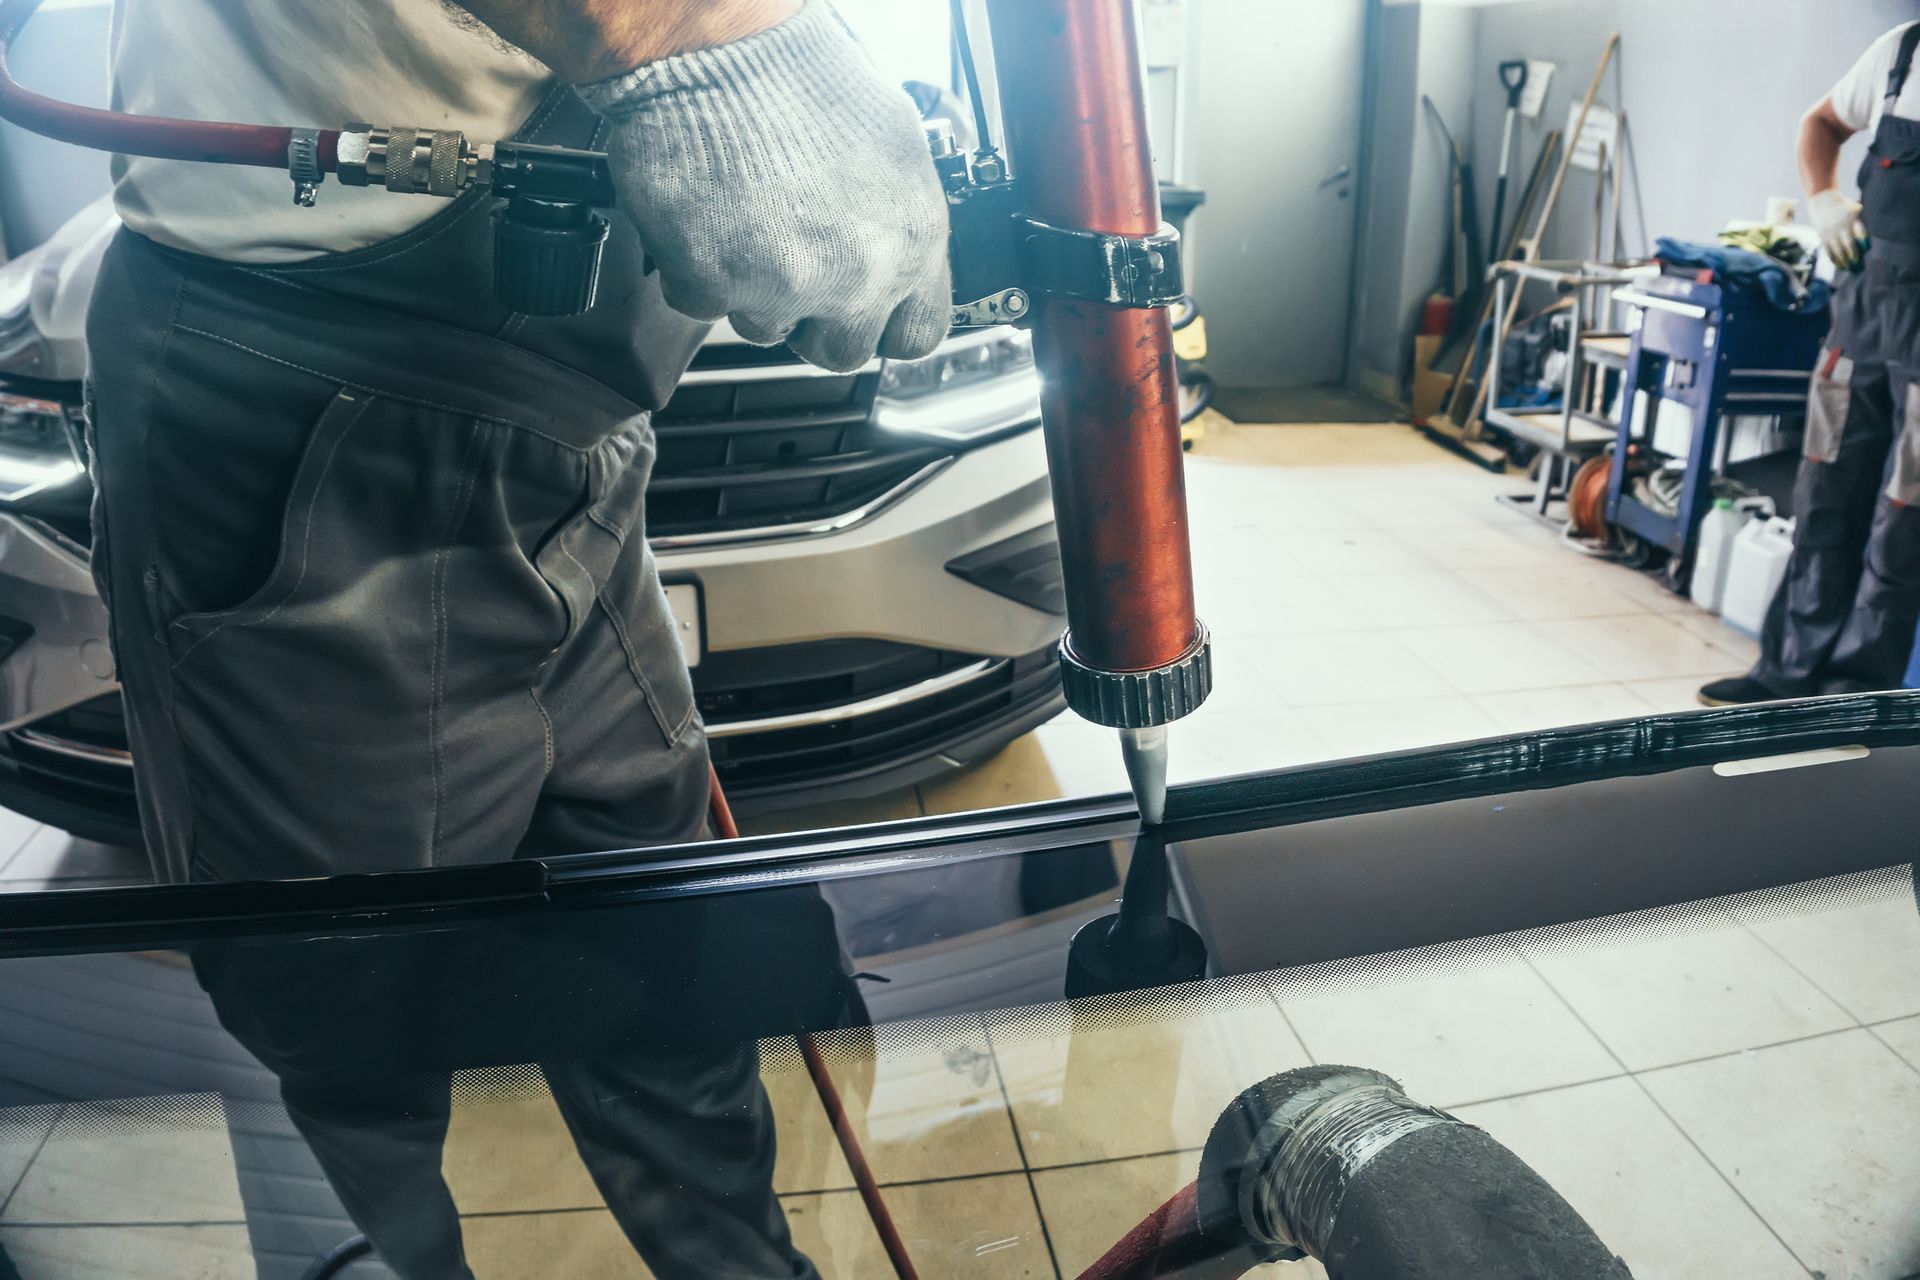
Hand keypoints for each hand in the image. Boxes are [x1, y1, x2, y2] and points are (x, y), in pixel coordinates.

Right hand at [579, 2, 951, 371]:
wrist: (720, 50)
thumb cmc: (802, 76)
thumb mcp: (893, 145)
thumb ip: (898, 221)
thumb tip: (897, 255)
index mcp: (911, 241)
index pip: (918, 335)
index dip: (886, 325)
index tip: (867, 312)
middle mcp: (855, 275)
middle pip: (841, 352)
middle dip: (816, 321)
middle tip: (794, 268)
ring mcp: (783, 287)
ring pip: (766, 328)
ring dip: (753, 289)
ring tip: (746, 219)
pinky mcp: (713, 284)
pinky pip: (701, 303)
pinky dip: (695, 267)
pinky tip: (707, 215)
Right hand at [1808, 188, 1867, 271]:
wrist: (1823, 200)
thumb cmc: (1845, 206)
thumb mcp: (1856, 208)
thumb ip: (1863, 220)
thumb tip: (1874, 237)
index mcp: (1852, 218)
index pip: (1860, 231)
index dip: (1865, 241)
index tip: (1870, 250)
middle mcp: (1841, 226)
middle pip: (1849, 244)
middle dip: (1854, 256)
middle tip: (1860, 265)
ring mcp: (1831, 233)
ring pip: (1838, 251)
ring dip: (1844, 261)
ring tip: (1850, 269)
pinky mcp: (1823, 237)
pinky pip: (1829, 251)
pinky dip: (1835, 260)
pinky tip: (1840, 266)